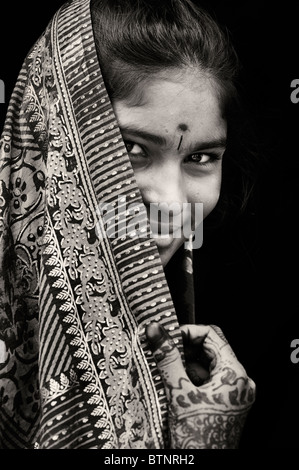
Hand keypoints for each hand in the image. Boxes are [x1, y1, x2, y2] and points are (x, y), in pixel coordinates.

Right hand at [146, 322, 255, 448]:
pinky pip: (207, 382)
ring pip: (207, 366)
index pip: (212, 335)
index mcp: (235, 374)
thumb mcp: (179, 393)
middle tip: (161, 350)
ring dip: (184, 364)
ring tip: (162, 368)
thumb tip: (156, 331)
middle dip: (184, 349)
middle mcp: (239, 382)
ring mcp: (233, 394)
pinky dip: (189, 378)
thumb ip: (167, 358)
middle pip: (210, 350)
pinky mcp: (225, 405)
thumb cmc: (199, 439)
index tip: (167, 336)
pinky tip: (171, 383)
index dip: (188, 332)